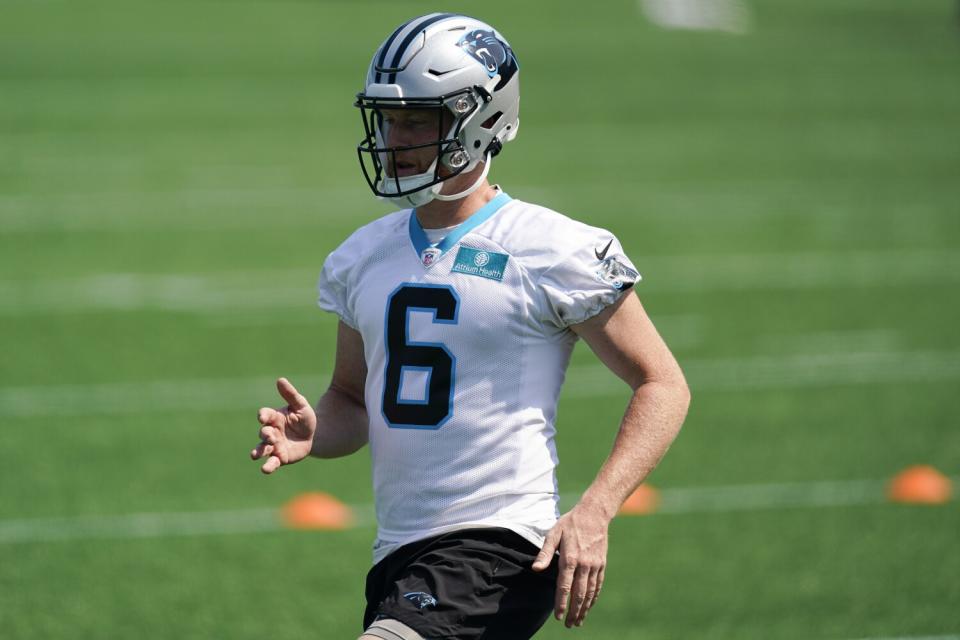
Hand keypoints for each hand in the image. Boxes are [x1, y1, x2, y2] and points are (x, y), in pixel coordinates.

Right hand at [250, 377, 316, 473]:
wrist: (314, 436)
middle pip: (263, 433)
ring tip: (254, 455)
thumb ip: (290, 394)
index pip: (264, 415)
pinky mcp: (280, 457)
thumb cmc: (304, 418)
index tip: (263, 417)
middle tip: (269, 436)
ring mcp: (274, 446)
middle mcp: (271, 432)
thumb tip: (280, 380)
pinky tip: (265, 469)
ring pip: (262, 449)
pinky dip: (268, 466)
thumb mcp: (301, 405)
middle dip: (265, 434)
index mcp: (274, 417)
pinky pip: (272, 462)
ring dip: (258, 452)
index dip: (263, 416)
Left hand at [531, 504, 608, 627]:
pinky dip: (594, 598)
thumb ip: (545, 553)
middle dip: (573, 611)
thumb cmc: (570, 523)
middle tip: (569, 625)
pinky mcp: (601, 564)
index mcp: (570, 558)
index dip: (561, 603)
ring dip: (584, 609)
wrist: (595, 514)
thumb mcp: (554, 533)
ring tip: (579, 621)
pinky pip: (598, 585)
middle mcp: (584, 565)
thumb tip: (536, 569)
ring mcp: (594, 565)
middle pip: (578, 594)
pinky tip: (589, 606)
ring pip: (590, 592)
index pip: (564, 586)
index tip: (558, 616)